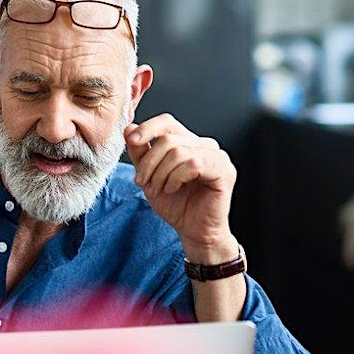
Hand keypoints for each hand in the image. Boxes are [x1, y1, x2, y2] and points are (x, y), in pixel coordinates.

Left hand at [124, 114, 237, 261]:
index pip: (167, 122)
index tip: (132, 140)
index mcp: (188, 142)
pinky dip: (176, 178)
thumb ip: (140, 152)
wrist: (192, 231)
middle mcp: (204, 145)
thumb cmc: (175, 204)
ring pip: (179, 151)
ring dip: (161, 174)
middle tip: (143, 182)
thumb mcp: (148, 175)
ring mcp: (217, 156)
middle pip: (168, 139)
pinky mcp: (224, 170)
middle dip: (149, 162)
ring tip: (161, 189)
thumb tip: (129, 128)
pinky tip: (174, 189)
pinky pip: (193, 164)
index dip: (148, 128)